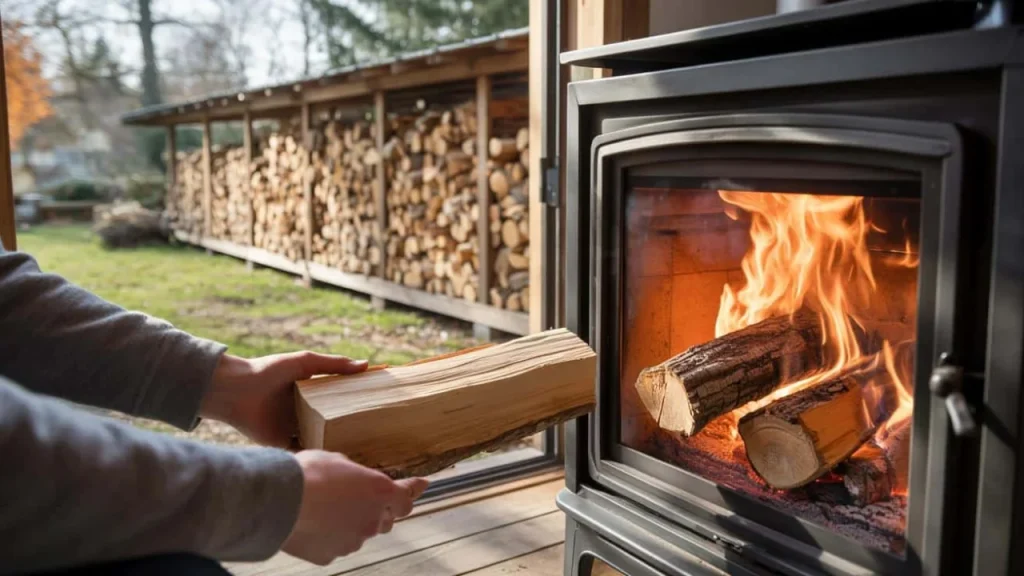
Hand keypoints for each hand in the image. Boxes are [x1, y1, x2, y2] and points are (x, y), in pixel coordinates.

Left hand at [201, 352, 368, 447]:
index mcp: (309, 393)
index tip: (376, 410)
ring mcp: (293, 429)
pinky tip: (333, 462)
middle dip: (349, 429)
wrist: (234, 390)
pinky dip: (315, 457)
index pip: (338, 401)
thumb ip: (334, 364)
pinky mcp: (282, 444)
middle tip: (375, 437)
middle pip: (331, 423)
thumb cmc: (269, 371)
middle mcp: (303, 413)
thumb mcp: (305, 362)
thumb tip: (366, 364)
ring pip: (320, 439)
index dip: (355, 405)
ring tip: (361, 454)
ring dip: (334, 445)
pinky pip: (302, 453)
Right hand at [283, 450, 429, 564]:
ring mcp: (353, 540)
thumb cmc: (308, 474)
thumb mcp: (337, 461)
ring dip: (348, 523)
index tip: (422, 485)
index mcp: (379, 491)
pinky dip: (328, 537)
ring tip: (323, 509)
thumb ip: (354, 474)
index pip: (406, 497)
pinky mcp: (332, 555)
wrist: (280, 500)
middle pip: (384, 520)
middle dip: (376, 511)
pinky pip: (335, 546)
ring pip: (358, 533)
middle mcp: (372, 519)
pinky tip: (312, 525)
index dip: (413, 491)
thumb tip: (353, 478)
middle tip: (355, 500)